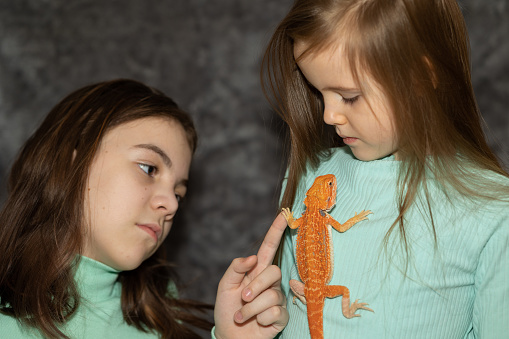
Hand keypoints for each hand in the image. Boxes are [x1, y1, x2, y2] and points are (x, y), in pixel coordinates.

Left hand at [214, 213, 288, 338]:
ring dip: (251, 308)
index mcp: (256, 271)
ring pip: (272, 295)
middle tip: (243, 298)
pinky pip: (275, 312)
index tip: (284, 215)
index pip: (269, 247)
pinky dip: (260, 319)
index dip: (276, 231)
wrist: (230, 337)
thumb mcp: (224, 286)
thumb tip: (252, 257)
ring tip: (242, 315)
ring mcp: (277, 299)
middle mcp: (270, 282)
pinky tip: (256, 323)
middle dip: (256, 286)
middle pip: (273, 271)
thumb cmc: (227, 310)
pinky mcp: (281, 317)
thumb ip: (236, 268)